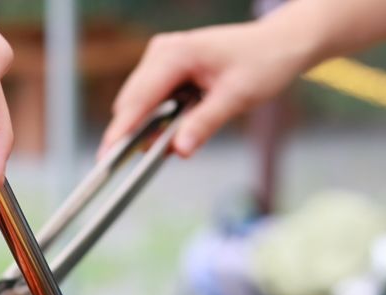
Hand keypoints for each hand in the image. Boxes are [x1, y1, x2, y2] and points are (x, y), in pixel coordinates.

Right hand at [99, 20, 311, 159]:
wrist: (279, 44)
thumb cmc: (262, 63)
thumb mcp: (237, 97)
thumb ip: (205, 124)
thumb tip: (178, 150)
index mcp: (176, 53)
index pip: (139, 98)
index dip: (122, 130)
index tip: (106, 157)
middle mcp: (162, 52)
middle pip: (132, 102)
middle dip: (136, 134)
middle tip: (153, 158)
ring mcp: (161, 59)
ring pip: (139, 103)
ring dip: (151, 128)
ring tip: (180, 139)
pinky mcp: (166, 69)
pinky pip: (151, 101)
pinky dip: (160, 120)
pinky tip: (180, 128)